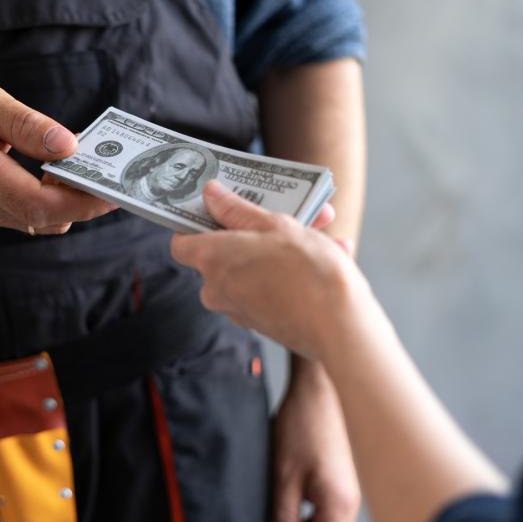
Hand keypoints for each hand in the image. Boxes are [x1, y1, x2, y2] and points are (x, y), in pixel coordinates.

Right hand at [0, 72, 116, 233]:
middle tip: (115, 178)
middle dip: (84, 203)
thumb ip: (26, 124)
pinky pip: (27, 216)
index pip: (38, 204)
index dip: (80, 202)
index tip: (113, 190)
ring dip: (69, 203)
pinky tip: (61, 175)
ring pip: (38, 222)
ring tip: (90, 173)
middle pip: (44, 219)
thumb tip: (68, 146)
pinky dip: (51, 202)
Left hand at [170, 180, 366, 359]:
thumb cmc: (307, 273)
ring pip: (256, 267)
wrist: (341, 327)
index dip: (196, 223)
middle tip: (288, 213)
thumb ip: (237, 209)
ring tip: (322, 232)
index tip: (217, 208)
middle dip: (259, 229)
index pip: (182, 242)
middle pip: (226, 251)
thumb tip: (210, 194)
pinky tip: (332, 254)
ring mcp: (239, 309)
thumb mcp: (274, 225)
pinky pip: (272, 287)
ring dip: (286, 247)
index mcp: (212, 260)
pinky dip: (294, 272)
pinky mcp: (263, 323)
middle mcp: (217, 289)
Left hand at [271, 361, 359, 521]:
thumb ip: (281, 517)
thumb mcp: (283, 478)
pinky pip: (322, 511)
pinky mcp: (338, 483)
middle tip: (272, 518)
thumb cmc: (301, 427)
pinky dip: (304, 514)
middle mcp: (349, 504)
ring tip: (275, 512)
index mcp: (338, 507)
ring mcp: (345, 493)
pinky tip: (284, 503)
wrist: (315, 391)